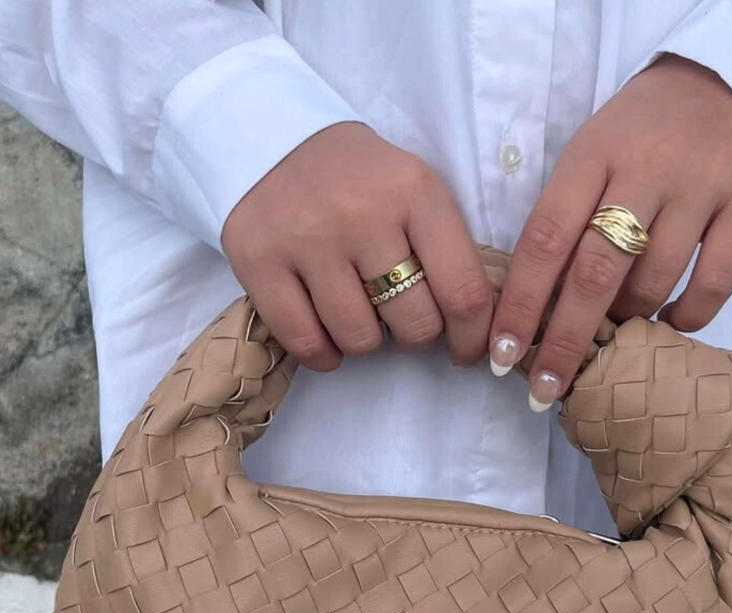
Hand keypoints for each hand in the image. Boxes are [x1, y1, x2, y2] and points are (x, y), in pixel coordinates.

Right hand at [221, 121, 492, 369]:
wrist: (273, 139)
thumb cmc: (359, 179)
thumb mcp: (415, 190)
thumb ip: (447, 250)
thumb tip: (473, 332)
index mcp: (415, 192)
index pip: (464, 291)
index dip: (472, 338)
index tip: (467, 352)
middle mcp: (362, 215)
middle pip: (415, 323)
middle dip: (416, 333)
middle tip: (400, 315)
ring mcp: (307, 239)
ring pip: (360, 339)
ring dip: (366, 341)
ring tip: (358, 312)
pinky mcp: (258, 261)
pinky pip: (306, 342)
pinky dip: (323, 353)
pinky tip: (326, 335)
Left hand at [488, 55, 731, 409]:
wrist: (728, 78)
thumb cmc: (641, 133)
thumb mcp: (591, 154)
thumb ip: (566, 218)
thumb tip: (537, 311)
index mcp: (592, 154)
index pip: (544, 240)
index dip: (520, 305)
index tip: (503, 355)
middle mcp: (645, 169)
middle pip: (595, 273)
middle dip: (565, 340)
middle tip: (545, 390)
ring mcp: (701, 186)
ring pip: (653, 283)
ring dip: (627, 322)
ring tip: (616, 334)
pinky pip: (714, 283)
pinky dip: (687, 317)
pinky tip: (669, 323)